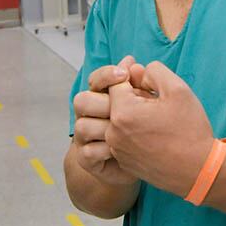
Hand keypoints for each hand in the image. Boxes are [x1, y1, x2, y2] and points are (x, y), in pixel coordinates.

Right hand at [71, 57, 138, 186]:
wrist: (142, 164)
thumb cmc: (144, 131)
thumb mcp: (144, 104)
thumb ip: (136, 83)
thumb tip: (131, 61)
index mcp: (101, 98)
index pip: (95, 80)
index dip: (106, 75)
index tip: (124, 74)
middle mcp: (88, 116)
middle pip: (81, 101)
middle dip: (103, 103)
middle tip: (124, 109)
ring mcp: (84, 138)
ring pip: (82, 126)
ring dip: (106, 129)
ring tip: (128, 134)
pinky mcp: (86, 159)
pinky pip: (87, 152)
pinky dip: (105, 151)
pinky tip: (123, 151)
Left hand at [106, 61, 214, 195]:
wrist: (198, 172)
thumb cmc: (190, 131)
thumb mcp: (179, 90)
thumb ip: (154, 71)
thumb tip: (135, 71)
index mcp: (123, 112)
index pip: (115, 83)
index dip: (133, 78)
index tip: (149, 84)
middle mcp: (113, 133)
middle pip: (114, 102)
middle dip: (132, 97)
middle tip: (155, 102)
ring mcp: (117, 150)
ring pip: (118, 121)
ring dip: (132, 115)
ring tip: (156, 120)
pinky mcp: (123, 161)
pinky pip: (122, 138)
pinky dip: (134, 133)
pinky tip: (154, 136)